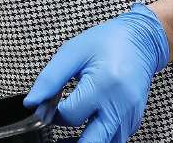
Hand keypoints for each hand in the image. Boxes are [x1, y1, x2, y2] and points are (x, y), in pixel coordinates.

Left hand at [23, 4, 169, 142]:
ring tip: (68, 135)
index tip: (47, 107)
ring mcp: (130, 116)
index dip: (53, 115)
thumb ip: (49, 79)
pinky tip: (87, 127)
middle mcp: (120, 105)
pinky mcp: (134, 120)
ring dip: (85, 142)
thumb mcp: (72, 52)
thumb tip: (31, 103)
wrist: (140, 40)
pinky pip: (115, 138)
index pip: (70, 115)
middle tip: (56, 135)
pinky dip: (99, 137)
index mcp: (104, 85)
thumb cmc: (106, 42)